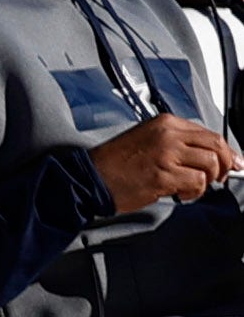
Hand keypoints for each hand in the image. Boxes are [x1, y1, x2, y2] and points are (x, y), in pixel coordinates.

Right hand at [93, 114, 241, 210]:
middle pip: (216, 146)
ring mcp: (166, 155)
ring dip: (207, 180)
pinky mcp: (163, 176)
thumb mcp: (146, 139)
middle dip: (224, 164)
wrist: (87, 178)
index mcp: (165, 123)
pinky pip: (197, 182)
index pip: (209, 133)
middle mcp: (168, 135)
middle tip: (220, 176)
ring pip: (210, 164)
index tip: (230, 161)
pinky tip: (181, 193)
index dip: (225, 150)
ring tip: (192, 188)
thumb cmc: (112, 164)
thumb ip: (175, 142)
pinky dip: (195, 191)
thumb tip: (202, 155)